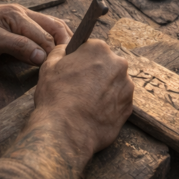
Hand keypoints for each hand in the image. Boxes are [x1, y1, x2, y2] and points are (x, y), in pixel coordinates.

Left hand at [0, 4, 71, 64]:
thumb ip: (17, 47)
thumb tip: (42, 57)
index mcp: (16, 16)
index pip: (44, 35)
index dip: (55, 52)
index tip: (64, 66)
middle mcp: (22, 13)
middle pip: (54, 26)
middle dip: (67, 42)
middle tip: (76, 60)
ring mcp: (22, 16)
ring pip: (51, 25)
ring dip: (62, 38)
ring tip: (73, 54)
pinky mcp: (19, 22)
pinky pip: (42, 28)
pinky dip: (53, 37)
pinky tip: (58, 47)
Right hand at [32, 40, 133, 157]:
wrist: (65, 131)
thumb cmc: (55, 96)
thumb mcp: (49, 65)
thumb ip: (60, 50)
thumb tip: (65, 47)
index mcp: (99, 49)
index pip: (91, 49)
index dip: (81, 61)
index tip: (74, 72)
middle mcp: (118, 64)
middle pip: (106, 65)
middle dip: (95, 75)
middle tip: (78, 89)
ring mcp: (126, 86)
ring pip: (114, 84)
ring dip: (103, 90)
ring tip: (86, 103)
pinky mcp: (129, 107)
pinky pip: (118, 101)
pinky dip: (109, 106)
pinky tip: (94, 113)